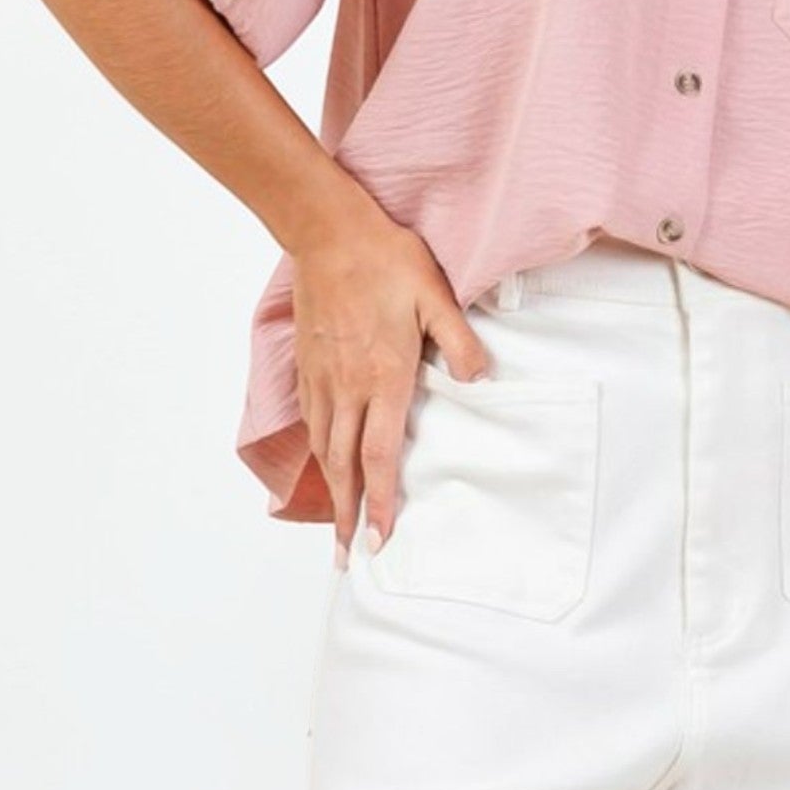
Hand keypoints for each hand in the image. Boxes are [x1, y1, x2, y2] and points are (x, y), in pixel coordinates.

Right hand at [290, 213, 489, 565]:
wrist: (327, 232)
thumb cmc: (385, 260)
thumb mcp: (434, 295)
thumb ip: (459, 340)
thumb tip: (482, 379)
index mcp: (383, 377)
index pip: (380, 456)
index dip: (381, 502)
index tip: (380, 539)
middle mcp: (347, 387)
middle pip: (345, 465)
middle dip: (348, 515)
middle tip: (348, 557)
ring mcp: (322, 376)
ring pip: (324, 447)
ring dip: (329, 491)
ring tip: (334, 524)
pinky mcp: (308, 363)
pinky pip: (311, 420)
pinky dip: (316, 452)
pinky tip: (322, 461)